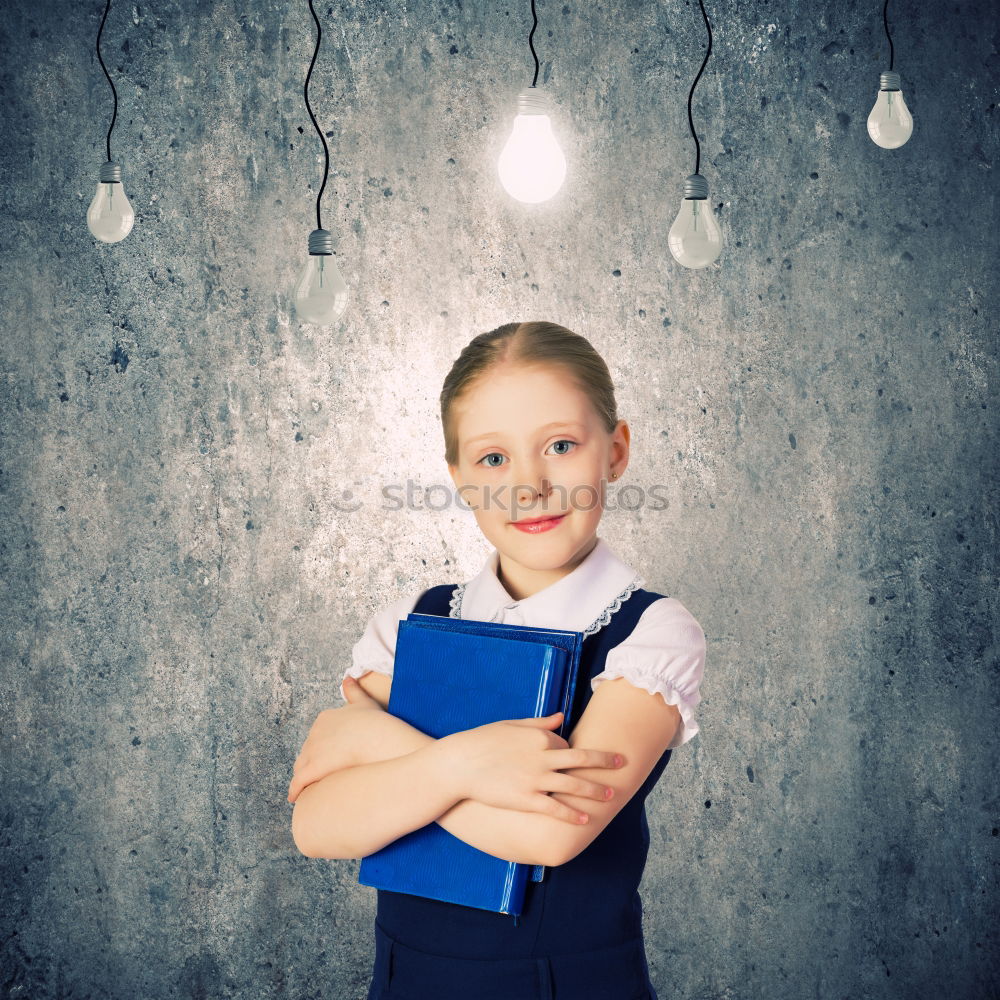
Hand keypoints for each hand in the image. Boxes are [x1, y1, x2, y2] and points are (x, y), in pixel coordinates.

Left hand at [287, 678, 386, 803]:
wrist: (379, 739)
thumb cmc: (376, 723)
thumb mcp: (364, 702)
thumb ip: (353, 690)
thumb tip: (347, 677)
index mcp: (325, 718)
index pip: (317, 736)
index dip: (321, 748)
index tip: (328, 757)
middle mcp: (314, 733)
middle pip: (307, 751)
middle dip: (311, 763)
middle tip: (319, 776)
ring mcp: (312, 750)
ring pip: (301, 767)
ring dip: (303, 778)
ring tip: (308, 790)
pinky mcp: (313, 769)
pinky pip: (299, 783)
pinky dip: (295, 790)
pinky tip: (294, 798)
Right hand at [441, 711, 624, 824]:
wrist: (460, 764)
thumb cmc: (483, 741)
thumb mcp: (512, 725)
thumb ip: (540, 722)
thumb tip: (561, 717)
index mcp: (540, 736)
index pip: (565, 744)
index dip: (570, 753)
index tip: (574, 760)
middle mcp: (543, 756)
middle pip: (582, 760)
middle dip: (605, 762)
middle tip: (622, 764)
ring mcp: (537, 779)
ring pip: (575, 786)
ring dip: (596, 791)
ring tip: (612, 795)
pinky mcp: (527, 799)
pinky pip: (556, 808)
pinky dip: (573, 814)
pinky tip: (585, 820)